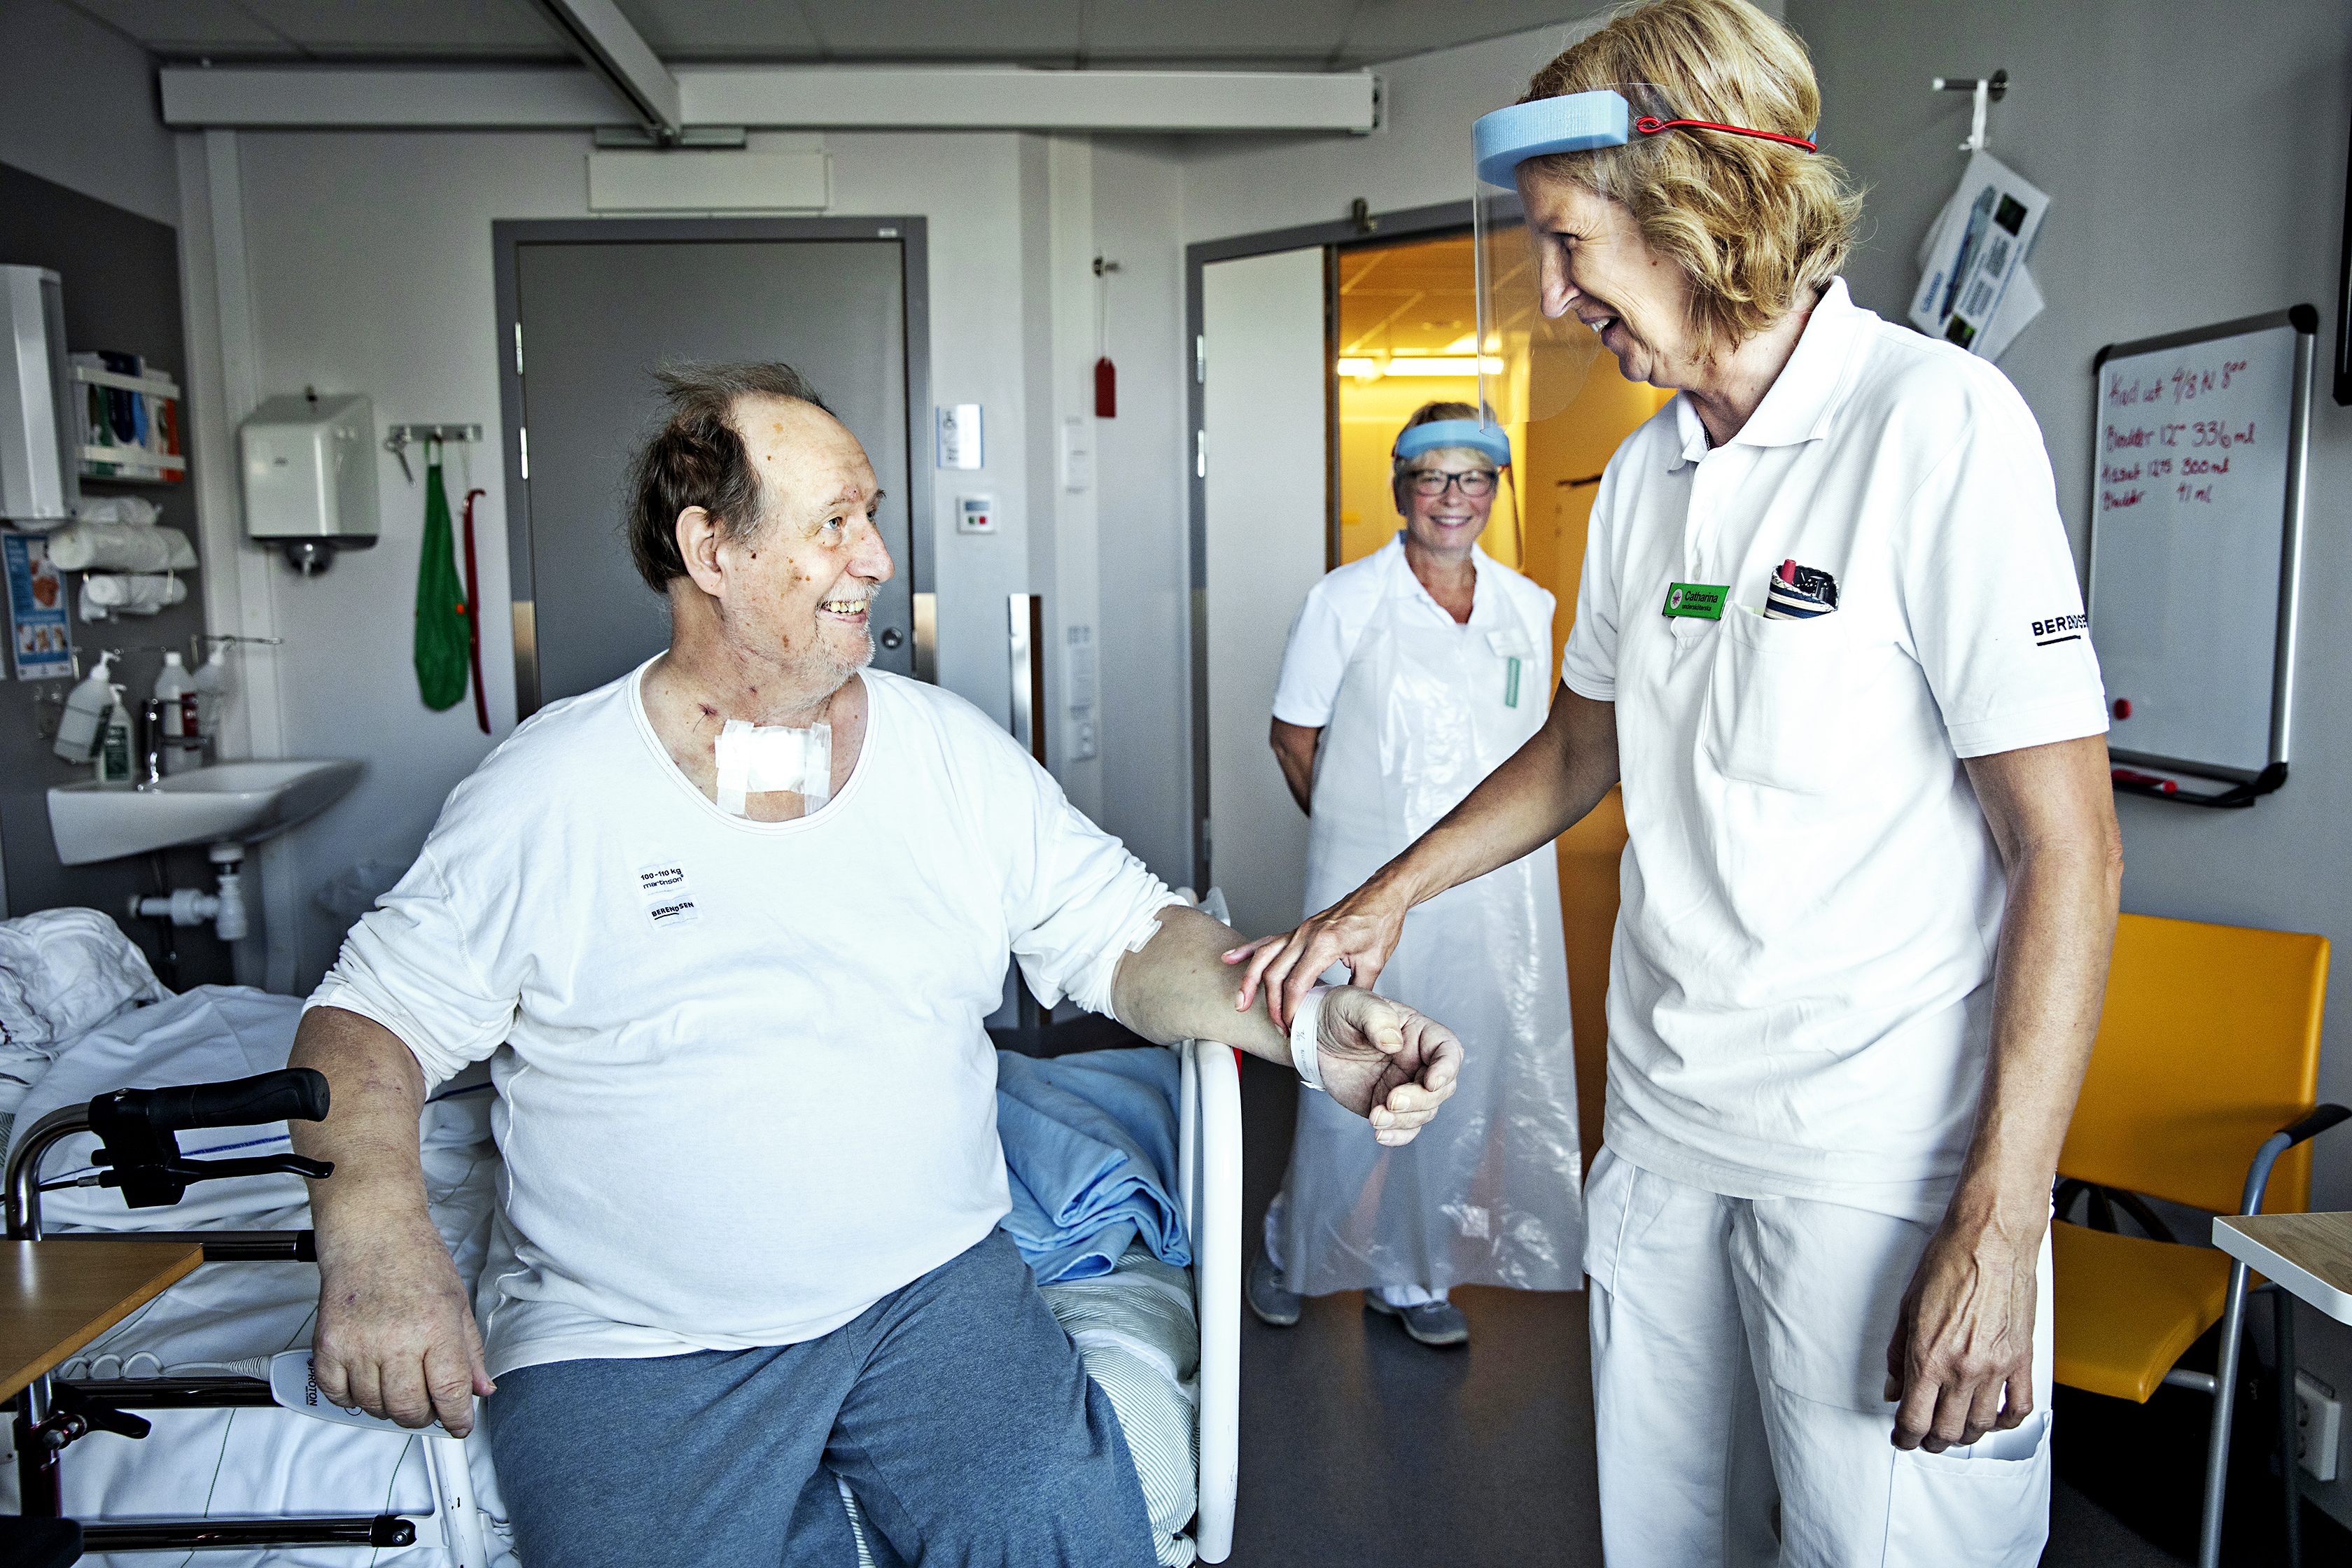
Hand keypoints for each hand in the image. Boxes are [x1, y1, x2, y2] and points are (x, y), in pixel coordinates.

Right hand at [311, 1207, 494, 1434]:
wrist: (371, 1232)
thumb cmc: (415, 1259)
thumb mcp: (457, 1302)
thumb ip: (470, 1351)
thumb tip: (481, 1389)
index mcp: (436, 1327)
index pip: (450, 1392)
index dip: (458, 1417)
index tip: (459, 1424)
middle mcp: (397, 1339)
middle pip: (409, 1408)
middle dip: (423, 1416)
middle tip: (428, 1405)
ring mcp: (358, 1345)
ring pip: (374, 1407)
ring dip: (389, 1408)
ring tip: (398, 1385)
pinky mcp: (328, 1347)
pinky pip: (338, 1395)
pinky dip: (353, 1398)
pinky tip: (367, 1380)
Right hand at [1223, 881, 1410, 1031]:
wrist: (1382, 895)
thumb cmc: (1380, 922)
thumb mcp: (1374, 962)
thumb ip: (1357, 989)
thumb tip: (1347, 1011)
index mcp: (1325, 944)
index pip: (1296, 983)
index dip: (1290, 1009)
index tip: (1291, 1025)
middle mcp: (1306, 935)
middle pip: (1275, 973)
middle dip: (1271, 1004)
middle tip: (1278, 1026)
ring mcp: (1299, 930)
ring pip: (1264, 956)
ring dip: (1249, 981)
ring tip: (1240, 1001)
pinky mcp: (1298, 929)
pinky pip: (1268, 941)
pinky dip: (1247, 950)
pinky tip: (1231, 958)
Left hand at [1308, 986, 1461, 1145]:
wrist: (1313, 1038)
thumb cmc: (1339, 1012)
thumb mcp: (1354, 1003)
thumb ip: (1376, 1017)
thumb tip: (1394, 1042)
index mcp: (1418, 1033)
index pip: (1448, 1050)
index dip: (1447, 1068)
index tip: (1431, 1082)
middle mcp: (1418, 1062)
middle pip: (1441, 1088)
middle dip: (1421, 1100)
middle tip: (1391, 1100)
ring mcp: (1405, 1086)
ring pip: (1424, 1111)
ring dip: (1404, 1120)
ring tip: (1375, 1117)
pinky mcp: (1388, 1106)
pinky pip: (1404, 1127)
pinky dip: (1397, 1135)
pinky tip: (1380, 1134)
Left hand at [1883, 1212, 2039, 1451]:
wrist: (1991, 1238)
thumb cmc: (1948, 1262)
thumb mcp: (1906, 1307)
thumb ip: (1898, 1355)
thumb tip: (1893, 1388)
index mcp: (1928, 1356)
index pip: (1914, 1419)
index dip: (1904, 1437)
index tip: (1901, 1439)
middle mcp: (1963, 1368)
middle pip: (1947, 1430)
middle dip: (1931, 1440)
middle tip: (1924, 1437)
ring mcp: (1996, 1367)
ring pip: (1981, 1425)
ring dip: (1965, 1434)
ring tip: (1954, 1429)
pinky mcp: (2021, 1359)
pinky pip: (2018, 1407)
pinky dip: (2005, 1422)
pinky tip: (1994, 1419)